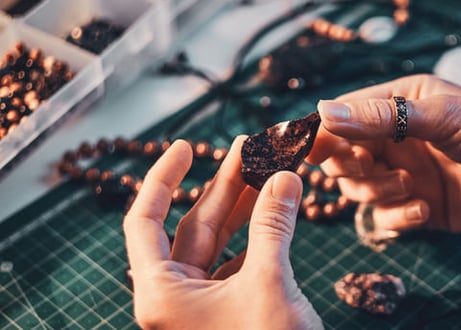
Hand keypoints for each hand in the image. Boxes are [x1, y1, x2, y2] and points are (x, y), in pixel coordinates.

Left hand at [123, 138, 321, 328]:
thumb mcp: (270, 283)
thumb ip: (274, 226)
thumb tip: (284, 177)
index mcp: (162, 294)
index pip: (145, 222)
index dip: (163, 178)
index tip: (186, 146)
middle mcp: (176, 298)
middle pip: (192, 226)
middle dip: (223, 186)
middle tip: (250, 149)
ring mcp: (204, 305)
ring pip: (220, 242)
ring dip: (245, 207)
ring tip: (269, 169)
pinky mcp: (232, 310)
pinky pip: (241, 260)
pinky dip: (260, 234)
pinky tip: (278, 208)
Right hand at [307, 74, 460, 237]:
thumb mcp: (440, 116)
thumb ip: (381, 118)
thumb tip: (322, 112)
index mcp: (402, 101)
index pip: (346, 114)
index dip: (326, 132)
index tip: (311, 149)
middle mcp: (400, 137)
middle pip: (345, 154)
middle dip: (351, 165)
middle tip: (370, 167)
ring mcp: (409, 173)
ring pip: (360, 188)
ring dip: (377, 190)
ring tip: (410, 186)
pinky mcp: (420, 207)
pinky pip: (385, 216)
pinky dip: (398, 216)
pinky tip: (425, 210)